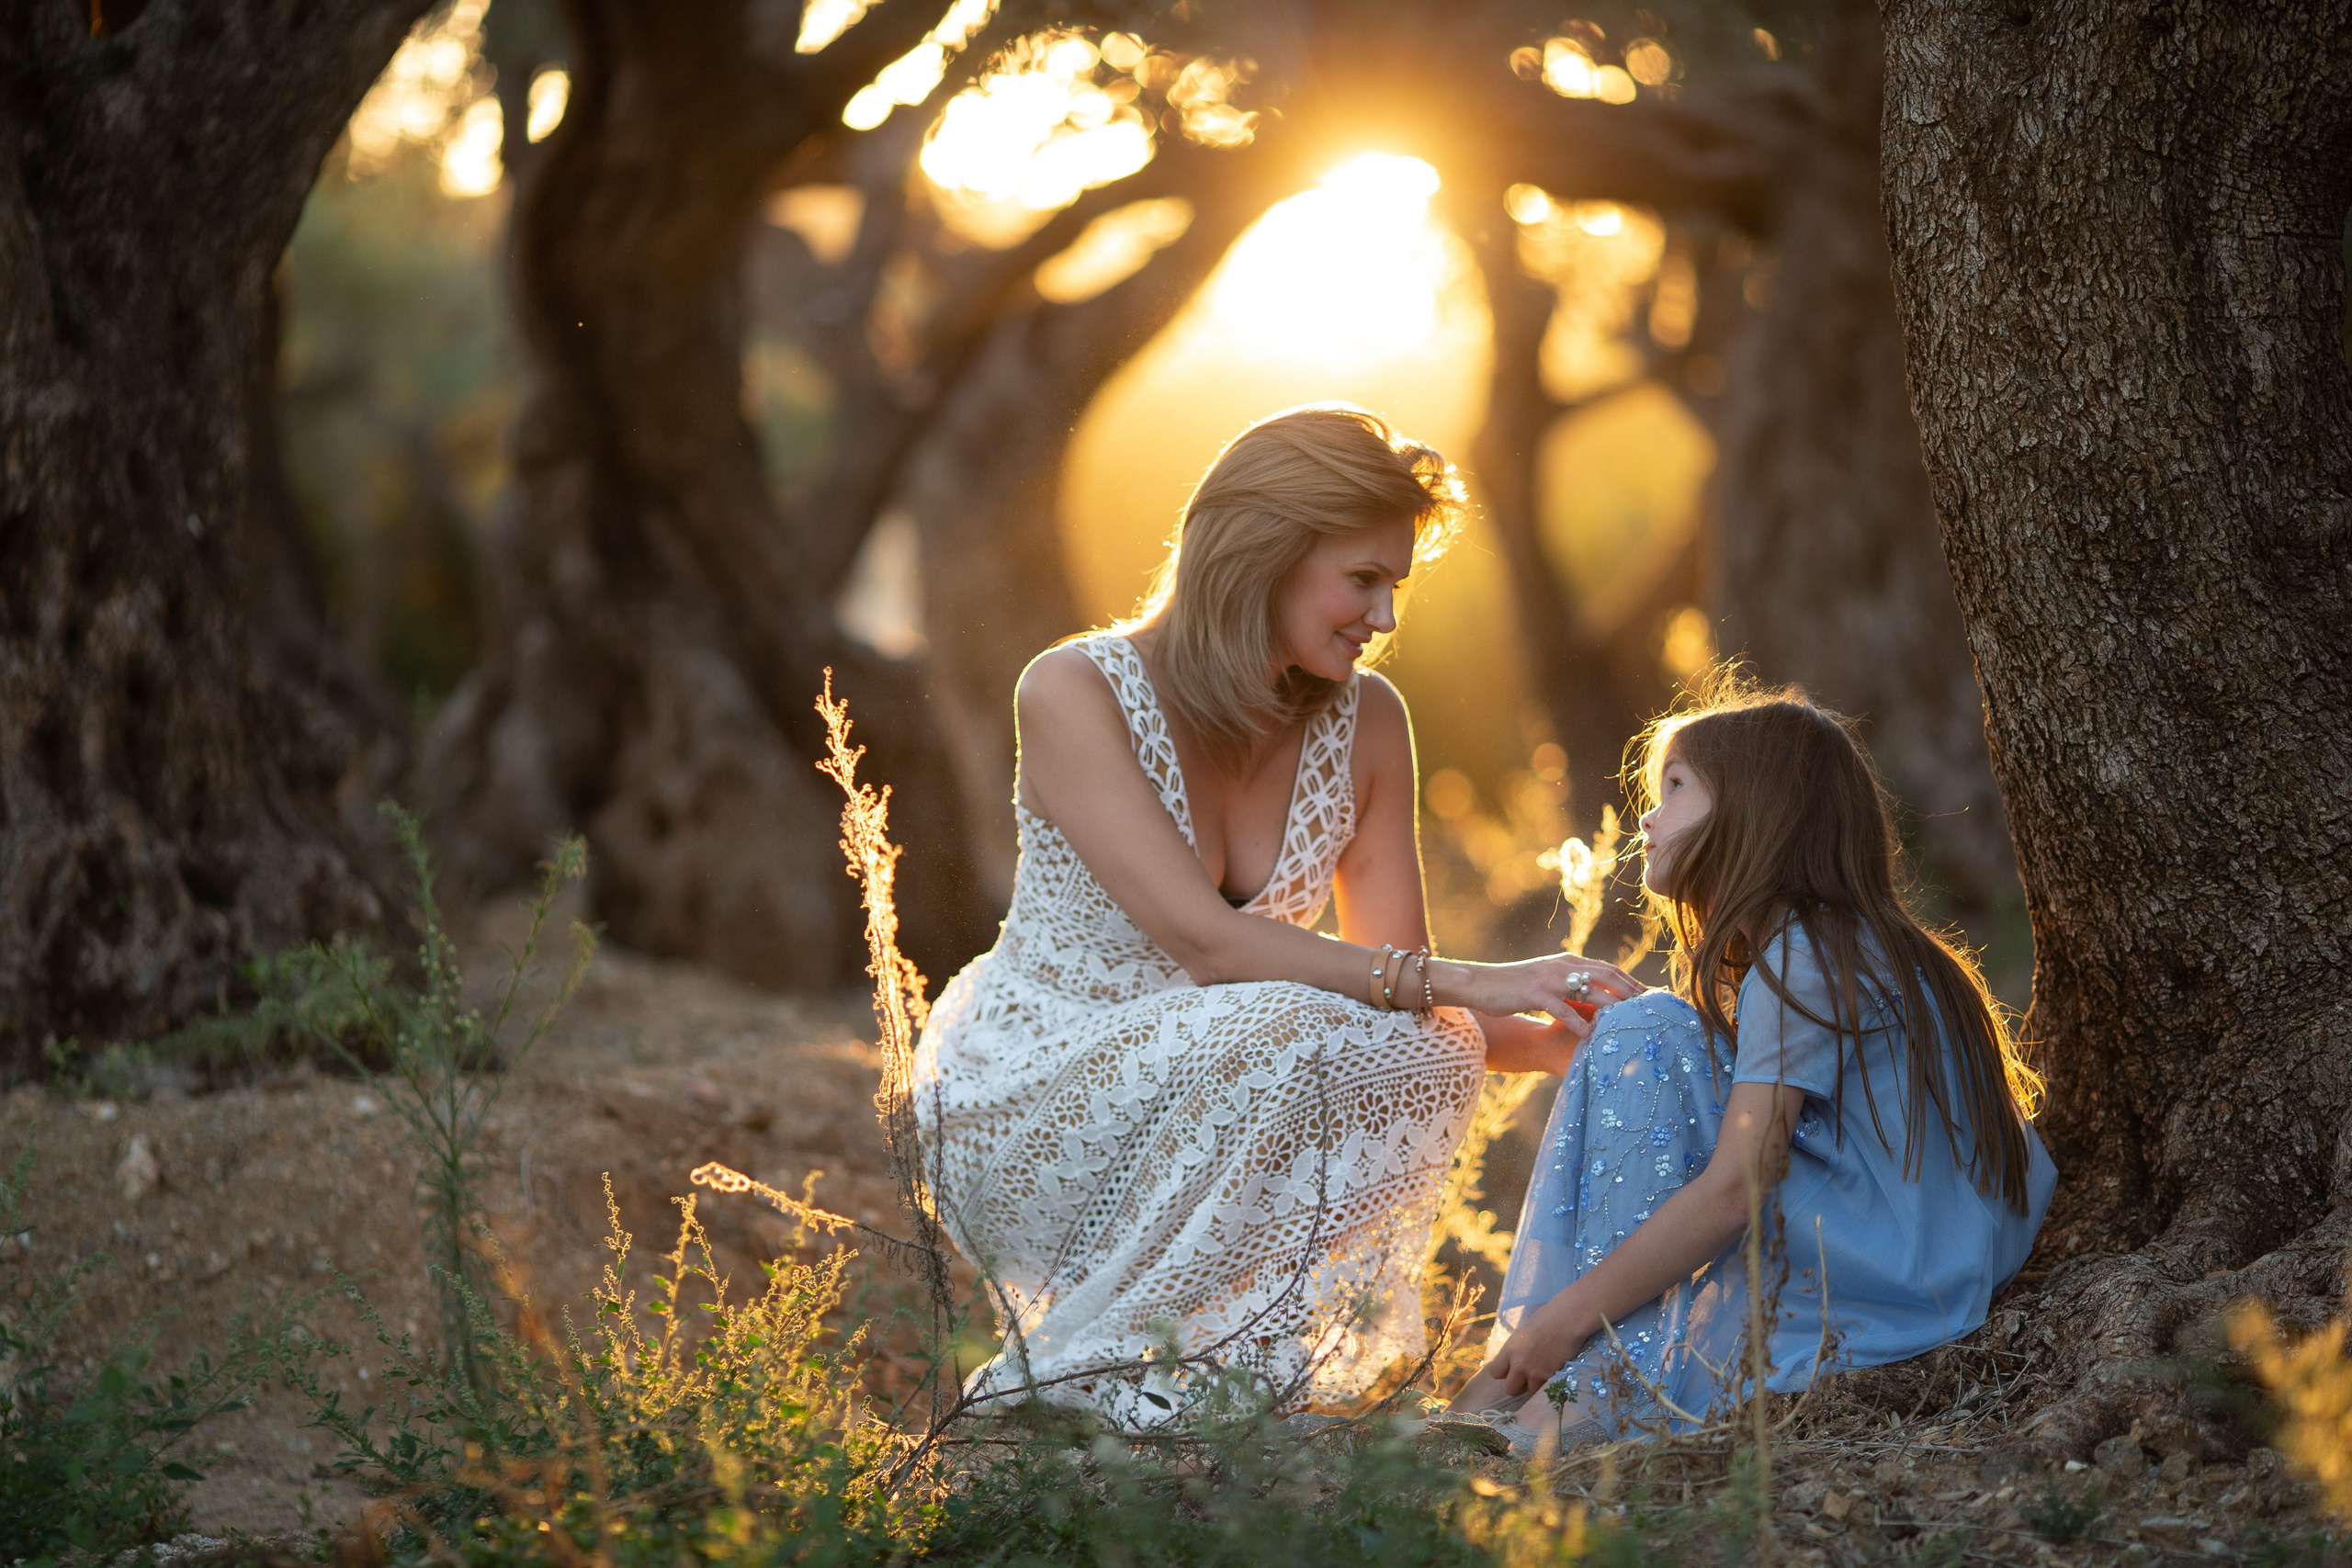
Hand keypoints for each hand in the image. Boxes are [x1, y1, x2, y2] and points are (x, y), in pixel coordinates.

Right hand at [1445, 952, 1641, 1026]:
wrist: (1481, 983)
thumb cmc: (1515, 986)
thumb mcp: (1548, 982)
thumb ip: (1571, 986)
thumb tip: (1597, 1000)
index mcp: (1568, 962)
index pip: (1609, 969)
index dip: (1632, 982)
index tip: (1652, 996)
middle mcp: (1563, 966)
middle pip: (1606, 975)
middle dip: (1632, 992)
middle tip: (1651, 1010)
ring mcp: (1549, 979)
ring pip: (1589, 990)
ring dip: (1612, 1006)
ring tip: (1631, 1022)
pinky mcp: (1535, 994)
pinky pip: (1562, 1008)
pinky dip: (1579, 1021)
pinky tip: (1591, 1035)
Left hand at [1478, 1289, 1594, 1400]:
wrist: (1567, 1320)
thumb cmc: (1547, 1317)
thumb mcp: (1524, 1332)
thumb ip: (1518, 1348)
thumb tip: (1518, 1356)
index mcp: (1509, 1350)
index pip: (1495, 1373)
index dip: (1503, 1373)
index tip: (1511, 1370)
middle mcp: (1518, 1364)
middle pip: (1510, 1389)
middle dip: (1518, 1386)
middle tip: (1527, 1379)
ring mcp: (1535, 1373)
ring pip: (1529, 1393)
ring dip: (1535, 1387)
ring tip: (1543, 1377)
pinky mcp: (1550, 1377)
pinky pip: (1545, 1390)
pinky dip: (1549, 1386)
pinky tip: (1554, 1375)